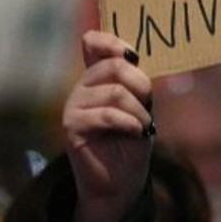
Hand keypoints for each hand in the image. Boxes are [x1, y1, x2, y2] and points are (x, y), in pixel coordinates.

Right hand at [63, 30, 154, 221]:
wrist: (122, 181)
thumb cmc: (132, 140)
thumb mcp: (140, 105)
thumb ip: (134, 81)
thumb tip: (131, 57)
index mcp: (97, 77)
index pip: (93, 42)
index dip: (111, 40)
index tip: (132, 56)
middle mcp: (82, 87)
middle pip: (114, 66)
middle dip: (141, 85)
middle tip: (148, 105)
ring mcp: (74, 105)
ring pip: (115, 92)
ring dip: (139, 111)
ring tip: (143, 127)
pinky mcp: (72, 126)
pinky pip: (107, 114)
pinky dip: (129, 123)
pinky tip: (136, 132)